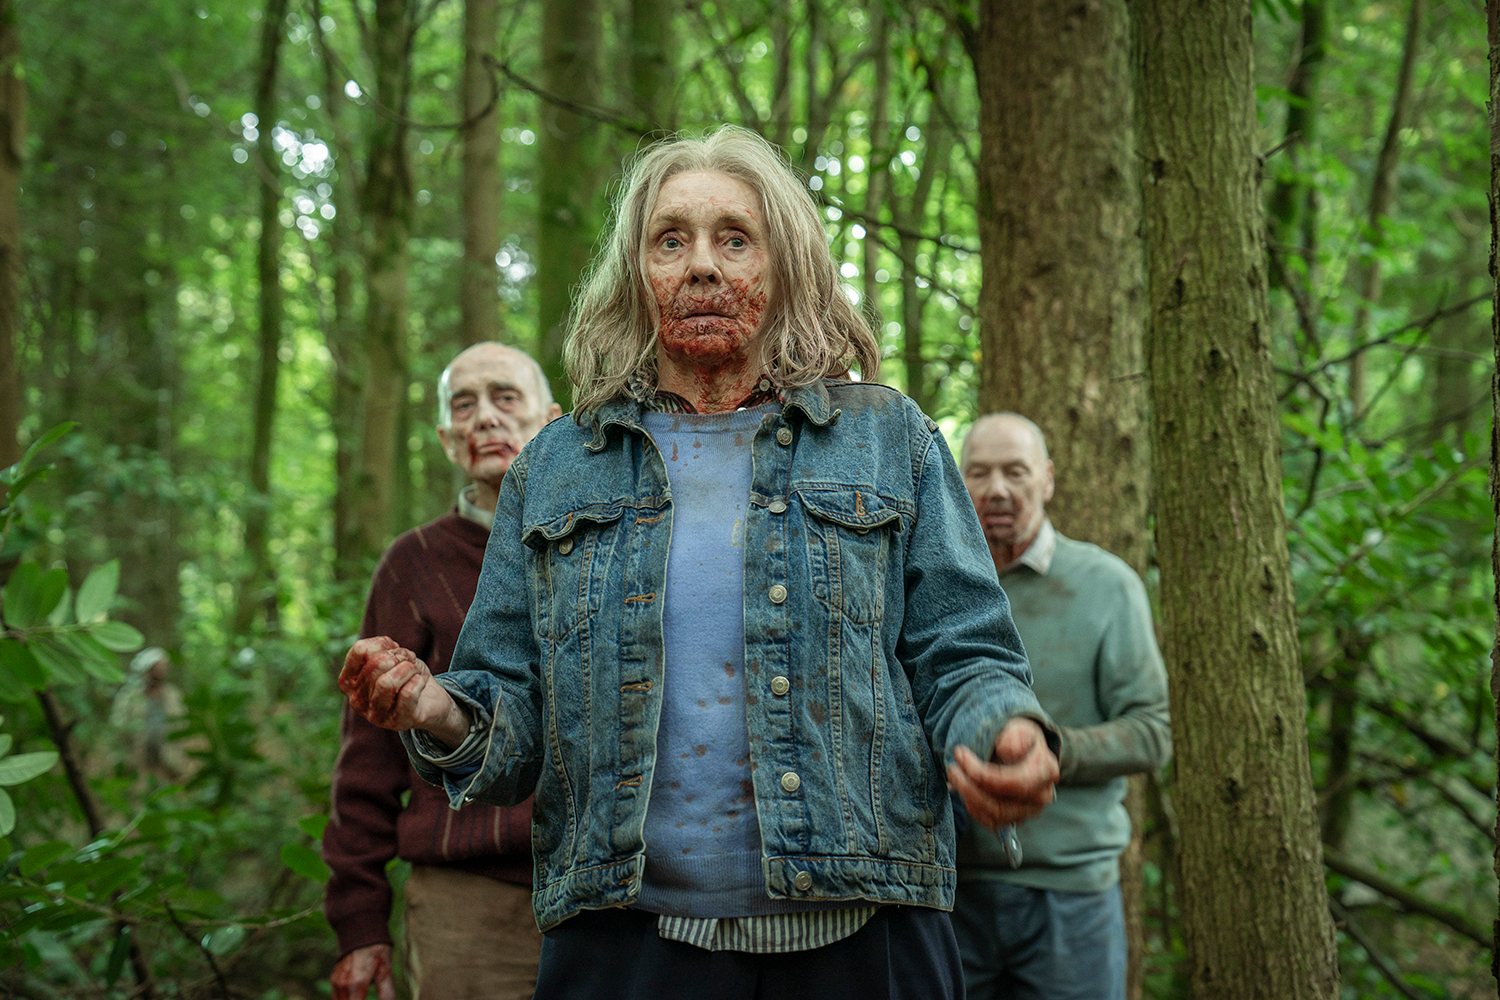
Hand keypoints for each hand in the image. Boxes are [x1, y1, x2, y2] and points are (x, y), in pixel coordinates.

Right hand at [330, 942, 394, 999]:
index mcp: (356, 984)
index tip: (370, 999)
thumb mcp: (386, 972)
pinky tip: (357, 995)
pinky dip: (347, 999)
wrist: (362, 930)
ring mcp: (336, 982)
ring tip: (363, 995)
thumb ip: (386, 995)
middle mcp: (342, 985)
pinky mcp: (334, 979)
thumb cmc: (377, 951)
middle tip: (367, 996)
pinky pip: (338, 997)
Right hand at [339, 636, 468, 744]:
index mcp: (347, 681)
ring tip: (415, 672)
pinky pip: (407, 694)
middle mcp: (356, 701)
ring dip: (409, 669)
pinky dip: (418, 682)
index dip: (383, 644)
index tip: (394, 649)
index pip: (360, 650)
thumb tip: (388, 651)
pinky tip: (420, 684)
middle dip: (400, 656)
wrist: (429, 700)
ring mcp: (375, 716)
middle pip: (377, 664)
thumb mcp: (392, 655)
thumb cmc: (405, 675)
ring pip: (388, 682)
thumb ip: (382, 650)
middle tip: (409, 661)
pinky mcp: (397, 723)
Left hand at [947, 717, 1058, 830]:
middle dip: (970, 788)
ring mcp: (1028, 811)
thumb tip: (1008, 750)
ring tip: (954, 777)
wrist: (1020, 750)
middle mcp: (1041, 796)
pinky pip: (990, 822)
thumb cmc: (1017, 738)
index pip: (1014, 782)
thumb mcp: (1018, 728)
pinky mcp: (1014, 819)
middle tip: (952, 769)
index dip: (983, 773)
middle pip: (1002, 806)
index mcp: (1046, 771)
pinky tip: (964, 789)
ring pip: (994, 817)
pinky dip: (972, 807)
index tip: (960, 754)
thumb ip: (1015, 736)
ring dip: (968, 798)